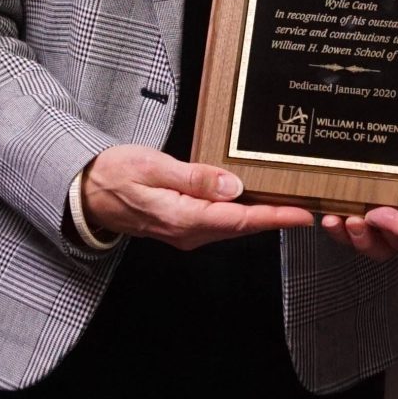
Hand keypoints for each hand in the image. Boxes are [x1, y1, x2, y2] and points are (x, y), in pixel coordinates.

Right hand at [80, 146, 313, 248]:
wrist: (86, 191)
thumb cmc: (114, 174)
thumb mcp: (153, 166)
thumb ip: (194, 177)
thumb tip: (232, 186)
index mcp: (184, 218)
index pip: (240, 219)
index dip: (275, 216)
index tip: (304, 214)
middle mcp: (188, 231)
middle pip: (243, 225)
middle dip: (278, 217)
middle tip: (312, 206)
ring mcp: (186, 231)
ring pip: (234, 224)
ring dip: (263, 215)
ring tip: (292, 202)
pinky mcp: (183, 224)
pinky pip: (220, 221)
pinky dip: (243, 212)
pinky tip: (256, 199)